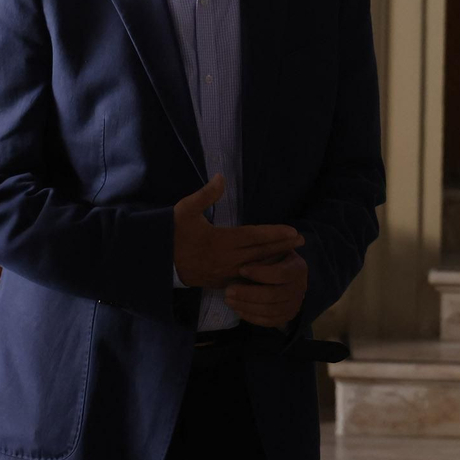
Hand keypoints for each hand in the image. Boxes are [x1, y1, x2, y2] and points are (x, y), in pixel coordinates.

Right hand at [173, 176, 301, 288]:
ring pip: (256, 267)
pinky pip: (247, 278)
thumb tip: (221, 178)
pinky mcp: (221, 282)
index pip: (253, 236)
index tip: (292, 231)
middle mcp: (226, 258)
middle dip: (282, 246)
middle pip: (260, 252)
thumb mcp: (184, 210)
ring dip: (275, 260)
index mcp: (220, 240)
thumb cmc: (173, 233)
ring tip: (292, 253)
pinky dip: (262, 273)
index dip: (274, 234)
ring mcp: (225, 272)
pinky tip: (272, 270)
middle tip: (302, 241)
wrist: (158, 262)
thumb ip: (204, 195)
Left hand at [224, 249, 308, 328]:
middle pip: (273, 295)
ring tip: (228, 300)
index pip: (280, 273)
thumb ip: (262, 255)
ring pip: (270, 311)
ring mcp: (295, 304)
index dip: (260, 273)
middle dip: (248, 294)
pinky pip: (269, 321)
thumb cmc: (276, 257)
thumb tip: (244, 266)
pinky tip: (237, 310)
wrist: (288, 274)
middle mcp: (300, 288)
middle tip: (228, 290)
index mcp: (298, 268)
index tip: (241, 270)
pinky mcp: (287, 316)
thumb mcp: (272, 250)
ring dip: (247, 306)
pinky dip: (252, 317)